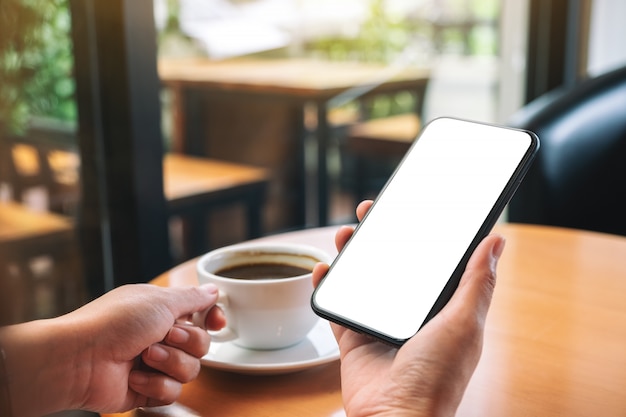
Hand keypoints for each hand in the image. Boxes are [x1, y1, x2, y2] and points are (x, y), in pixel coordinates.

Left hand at [0, 283, 225, 416]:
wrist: (79, 358)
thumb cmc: (114, 322)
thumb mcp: (159, 301)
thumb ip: (192, 298)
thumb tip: (212, 291)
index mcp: (163, 311)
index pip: (201, 315)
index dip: (213, 319)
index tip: (216, 322)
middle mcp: (161, 336)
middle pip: (202, 344)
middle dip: (187, 341)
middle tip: (165, 335)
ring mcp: (154, 365)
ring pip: (190, 370)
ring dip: (169, 362)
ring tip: (144, 356)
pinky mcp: (147, 390)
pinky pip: (172, 392)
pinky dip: (155, 384)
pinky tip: (134, 376)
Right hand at [312, 200, 504, 416]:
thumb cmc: (437, 377)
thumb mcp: (464, 322)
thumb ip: (477, 281)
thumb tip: (496, 240)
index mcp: (440, 309)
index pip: (429, 262)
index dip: (418, 234)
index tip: (408, 209)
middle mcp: (410, 315)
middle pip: (391, 266)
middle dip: (379, 238)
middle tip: (370, 213)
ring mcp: (380, 327)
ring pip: (362, 281)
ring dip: (352, 255)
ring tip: (345, 233)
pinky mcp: (354, 340)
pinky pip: (336, 308)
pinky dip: (327, 287)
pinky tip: (323, 269)